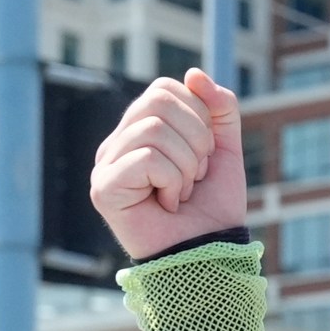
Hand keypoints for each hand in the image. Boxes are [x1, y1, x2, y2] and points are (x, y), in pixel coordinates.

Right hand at [90, 69, 245, 260]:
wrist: (210, 256)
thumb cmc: (213, 209)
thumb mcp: (225, 152)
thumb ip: (219, 110)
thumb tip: (194, 74)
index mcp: (140, 131)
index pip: (165, 89)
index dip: (198, 117)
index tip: (205, 157)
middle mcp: (117, 144)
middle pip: (158, 101)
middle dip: (195, 140)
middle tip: (195, 177)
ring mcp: (106, 166)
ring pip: (154, 129)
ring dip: (186, 166)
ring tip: (182, 194)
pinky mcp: (104, 188)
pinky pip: (148, 158)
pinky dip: (173, 182)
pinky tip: (168, 205)